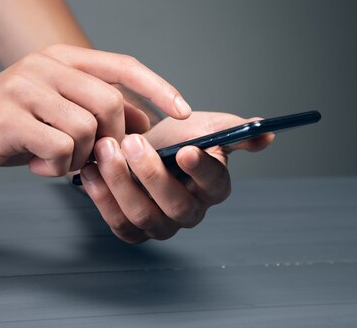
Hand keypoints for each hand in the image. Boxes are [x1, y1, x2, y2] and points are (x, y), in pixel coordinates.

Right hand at [0, 45, 190, 186]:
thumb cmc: (10, 129)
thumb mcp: (59, 112)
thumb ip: (99, 111)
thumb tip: (145, 123)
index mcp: (60, 58)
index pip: (122, 66)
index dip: (157, 88)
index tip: (184, 112)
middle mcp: (42, 65)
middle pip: (109, 103)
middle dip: (112, 140)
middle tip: (94, 157)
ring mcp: (23, 87)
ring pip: (87, 129)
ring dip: (80, 157)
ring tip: (57, 160)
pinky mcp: (8, 117)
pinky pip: (61, 148)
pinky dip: (57, 167)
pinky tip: (38, 165)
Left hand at [78, 112, 272, 242]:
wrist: (141, 146)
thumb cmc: (176, 138)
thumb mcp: (206, 126)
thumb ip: (234, 130)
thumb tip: (266, 133)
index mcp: (213, 186)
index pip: (215, 183)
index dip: (201, 169)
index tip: (185, 150)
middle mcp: (190, 212)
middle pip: (175, 205)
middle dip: (150, 173)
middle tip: (131, 141)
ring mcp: (160, 225)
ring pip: (142, 214)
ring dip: (120, 182)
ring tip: (105, 149)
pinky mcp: (132, 230)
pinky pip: (117, 222)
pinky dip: (101, 196)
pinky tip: (90, 170)